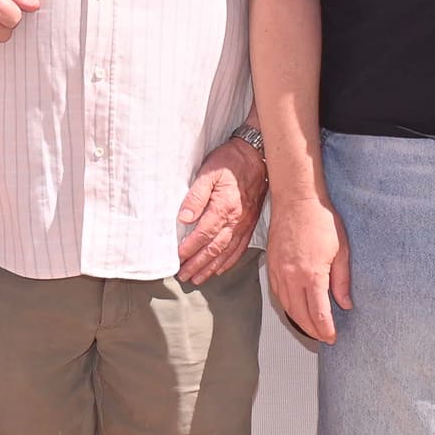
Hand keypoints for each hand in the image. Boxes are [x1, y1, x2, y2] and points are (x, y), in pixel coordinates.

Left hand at [175, 141, 266, 284]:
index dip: (190, 249)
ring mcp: (244, 224)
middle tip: (183, 276)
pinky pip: (239, 248)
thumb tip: (184, 218)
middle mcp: (236, 220)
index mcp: (224, 207)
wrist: (256, 156)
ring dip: (210, 267)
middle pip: (214, 249)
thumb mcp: (208, 172)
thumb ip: (196, 196)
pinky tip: (219, 268)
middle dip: (197, 265)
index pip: (204, 235)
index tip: (178, 258)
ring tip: (197, 278)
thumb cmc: (230, 162)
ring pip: (226, 252)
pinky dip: (228, 261)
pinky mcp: (250, 224)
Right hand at [267, 191, 351, 343]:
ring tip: (311, 329)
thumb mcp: (341, 250)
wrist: (296, 199)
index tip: (332, 338)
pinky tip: (295, 309)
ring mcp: (279, 271)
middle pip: (300, 315)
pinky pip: (278, 294)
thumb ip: (342, 280)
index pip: (318, 313)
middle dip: (312, 330)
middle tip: (323, 338)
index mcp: (311, 274)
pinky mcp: (272, 265)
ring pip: (287, 306)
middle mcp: (292, 277)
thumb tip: (344, 303)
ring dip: (299, 321)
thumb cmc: (320, 219)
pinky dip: (287, 306)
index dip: (326, 329)